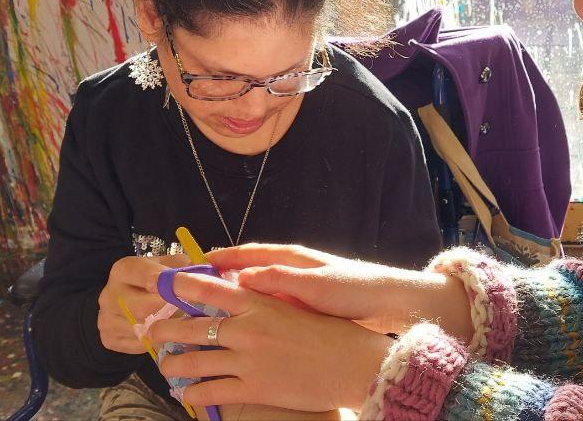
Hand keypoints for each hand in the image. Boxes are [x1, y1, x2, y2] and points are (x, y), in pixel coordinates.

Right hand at [97, 254, 187, 353]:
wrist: (132, 302)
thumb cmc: (157, 281)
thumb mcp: (169, 266)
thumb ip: (185, 267)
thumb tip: (204, 271)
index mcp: (124, 270)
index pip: (142, 274)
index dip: (164, 282)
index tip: (181, 288)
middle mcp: (109, 293)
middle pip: (142, 307)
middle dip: (170, 310)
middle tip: (193, 312)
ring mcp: (106, 318)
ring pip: (141, 329)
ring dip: (166, 329)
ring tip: (184, 324)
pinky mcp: (109, 339)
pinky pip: (138, 345)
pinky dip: (157, 342)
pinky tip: (168, 335)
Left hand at [146, 271, 393, 412]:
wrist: (353, 363)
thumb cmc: (331, 333)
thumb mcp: (295, 306)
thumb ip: (264, 301)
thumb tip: (240, 292)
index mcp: (258, 303)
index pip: (208, 289)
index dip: (179, 286)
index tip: (162, 286)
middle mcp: (247, 329)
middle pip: (190, 327)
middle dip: (165, 330)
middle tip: (153, 331)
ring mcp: (247, 361)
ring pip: (192, 362)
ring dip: (171, 364)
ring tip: (164, 365)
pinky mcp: (254, 389)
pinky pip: (210, 391)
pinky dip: (191, 393)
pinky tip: (186, 393)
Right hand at [207, 244, 471, 340]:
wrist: (390, 303)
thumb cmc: (356, 288)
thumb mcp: (315, 285)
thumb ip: (279, 279)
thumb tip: (239, 277)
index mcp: (293, 258)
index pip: (248, 253)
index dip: (221, 259)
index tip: (194, 265)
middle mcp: (292, 269)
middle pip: (248, 271)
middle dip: (221, 279)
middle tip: (192, 291)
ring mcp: (299, 288)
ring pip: (258, 291)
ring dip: (236, 298)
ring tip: (209, 312)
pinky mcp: (306, 306)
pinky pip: (272, 307)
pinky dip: (255, 313)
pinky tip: (244, 328)